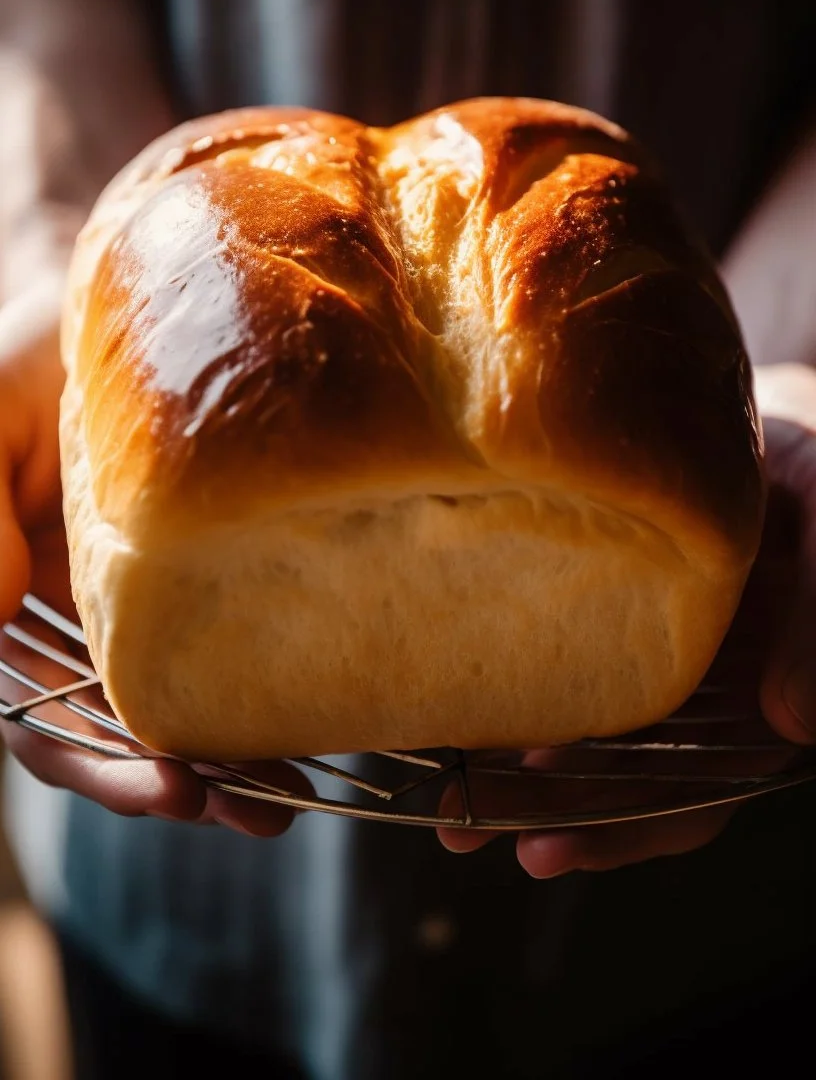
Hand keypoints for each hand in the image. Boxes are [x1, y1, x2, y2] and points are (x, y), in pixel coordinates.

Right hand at [0, 278, 305, 834]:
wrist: (109, 300)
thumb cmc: (30, 354)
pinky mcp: (202, 581)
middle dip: (168, 784)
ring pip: (173, 709)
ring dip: (223, 764)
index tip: (160, 788)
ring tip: (287, 797)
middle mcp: (67, 625)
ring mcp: (137, 609)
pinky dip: (260, 694)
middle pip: (109, 734)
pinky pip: (230, 649)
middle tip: (242, 810)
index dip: (87, 760)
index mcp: (4, 610)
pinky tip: (313, 719)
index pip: (33, 715)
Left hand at [439, 362, 815, 875]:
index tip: (554, 851)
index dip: (629, 831)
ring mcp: (652, 662)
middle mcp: (701, 698)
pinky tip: (460, 715)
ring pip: (585, 738)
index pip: (696, 794)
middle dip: (549, 815)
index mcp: (756, 706)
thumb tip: (792, 724)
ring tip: (449, 807)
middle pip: (622, 781)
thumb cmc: (815, 483)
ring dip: (519, 775)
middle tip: (468, 832)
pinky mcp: (610, 621)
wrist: (755, 435)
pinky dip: (516, 699)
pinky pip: (562, 670)